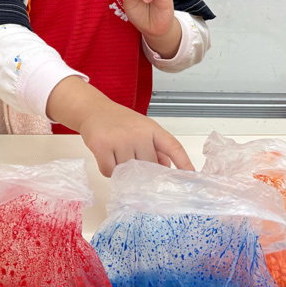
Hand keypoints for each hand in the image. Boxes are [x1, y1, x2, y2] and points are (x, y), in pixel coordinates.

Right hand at [46, 76, 193, 176]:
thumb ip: (156, 148)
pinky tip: (106, 157)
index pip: (172, 146)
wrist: (93, 109)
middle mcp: (138, 133)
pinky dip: (108, 170)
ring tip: (116, 155)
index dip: (183, 162)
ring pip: (128, 172)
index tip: (191, 177)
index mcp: (152, 129)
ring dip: (122, 171)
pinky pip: (110, 172)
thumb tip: (167, 169)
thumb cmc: (120, 122)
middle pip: (148, 166)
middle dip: (142, 171)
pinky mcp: (101, 146)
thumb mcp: (142, 130)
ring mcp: (119, 139)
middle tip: (132, 163)